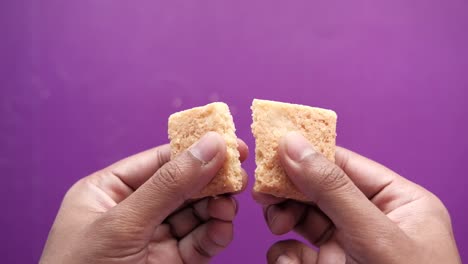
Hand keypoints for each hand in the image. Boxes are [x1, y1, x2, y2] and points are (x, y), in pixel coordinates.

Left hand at [40, 132, 247, 263]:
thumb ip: (169, 185)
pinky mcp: (169, 263)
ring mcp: (152, 238)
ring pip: (195, 215)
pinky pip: (199, 243)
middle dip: (210, 182)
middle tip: (238, 177)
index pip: (159, 161)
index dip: (194, 150)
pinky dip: (214, 235)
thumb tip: (209, 145)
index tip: (228, 143)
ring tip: (228, 208)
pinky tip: (221, 229)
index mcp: (109, 191)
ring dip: (216, 209)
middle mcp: (133, 211)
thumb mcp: (123, 224)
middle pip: (182, 186)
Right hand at [254, 132, 460, 263]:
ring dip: (285, 220)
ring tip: (278, 226)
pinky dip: (286, 255)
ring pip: (304, 219)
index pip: (345, 164)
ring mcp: (350, 247)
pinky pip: (298, 252)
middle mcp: (373, 220)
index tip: (271, 151)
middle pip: (319, 190)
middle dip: (291, 192)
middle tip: (264, 193)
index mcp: (399, 201)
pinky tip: (290, 262)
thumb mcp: (373, 235)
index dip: (307, 154)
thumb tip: (294, 144)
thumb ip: (332, 188)